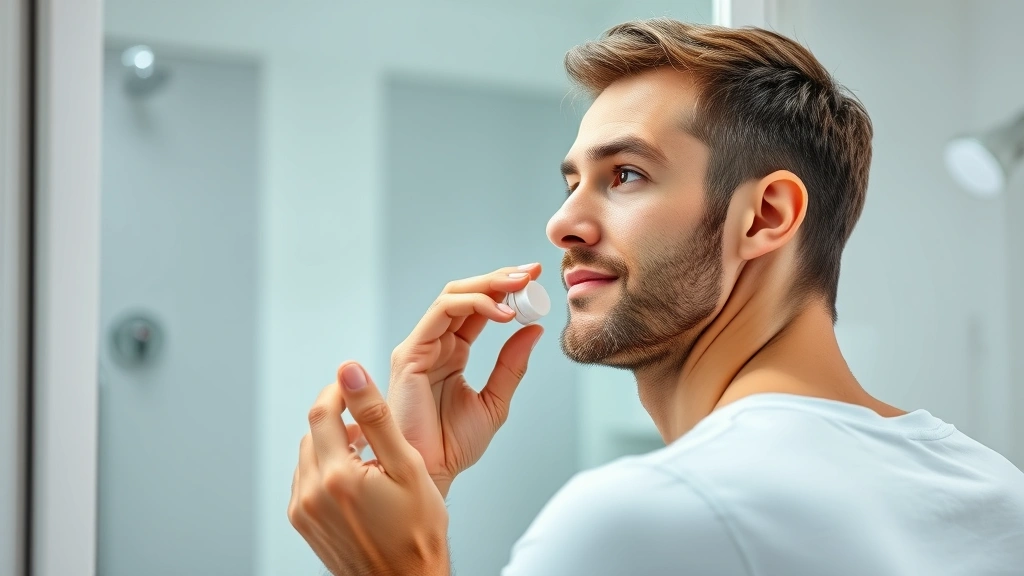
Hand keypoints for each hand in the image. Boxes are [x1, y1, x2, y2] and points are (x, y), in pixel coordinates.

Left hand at [289, 362, 449, 575]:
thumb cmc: (417, 531)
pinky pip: (307, 479)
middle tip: (369, 422)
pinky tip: (356, 477)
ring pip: (309, 455)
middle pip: (313, 432)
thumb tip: (352, 372)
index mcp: (337, 476)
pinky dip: (327, 468)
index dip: (339, 391)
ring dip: (332, 444)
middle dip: (338, 418)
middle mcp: (311, 494)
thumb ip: (375, 415)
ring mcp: (304, 511)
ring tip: (367, 452)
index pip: (322, 412)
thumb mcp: (407, 466)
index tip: (356, 386)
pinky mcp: (303, 523)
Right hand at [388, 264, 545, 497]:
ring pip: (453, 296)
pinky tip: (503, 314)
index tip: (535, 280)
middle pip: (465, 295)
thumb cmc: (453, 445)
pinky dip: (475, 305)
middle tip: (531, 273)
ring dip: (489, 286)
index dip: (505, 290)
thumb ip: (511, 365)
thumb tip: (534, 329)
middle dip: (499, 279)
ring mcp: (420, 346)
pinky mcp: (410, 353)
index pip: (478, 309)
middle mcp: (434, 343)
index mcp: (452, 352)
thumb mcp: (495, 401)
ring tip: (521, 287)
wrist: (431, 473)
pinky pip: (442, 313)